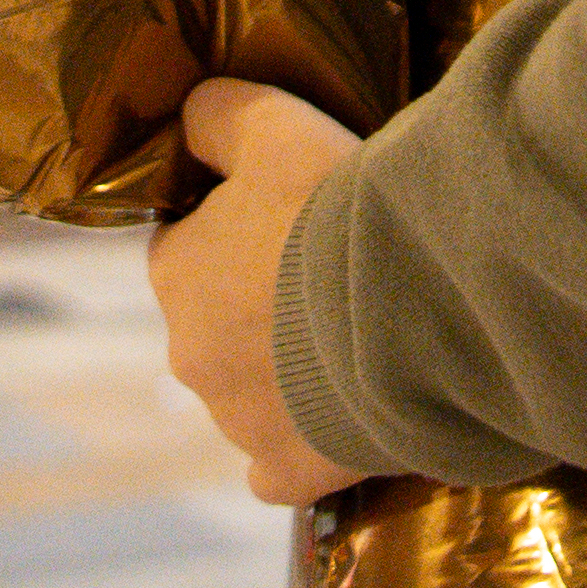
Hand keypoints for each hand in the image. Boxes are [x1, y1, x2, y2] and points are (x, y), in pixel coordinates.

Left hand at [150, 78, 368, 506]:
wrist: (411, 305)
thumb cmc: (336, 207)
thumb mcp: (276, 123)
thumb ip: (218, 114)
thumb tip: (191, 117)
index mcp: (176, 273)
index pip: (186, 247)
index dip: (239, 230)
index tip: (293, 221)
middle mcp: (189, 355)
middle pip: (218, 324)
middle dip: (263, 306)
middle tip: (335, 279)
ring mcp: (236, 422)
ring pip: (251, 394)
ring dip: (291, 372)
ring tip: (361, 337)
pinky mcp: (288, 472)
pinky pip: (279, 468)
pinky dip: (304, 448)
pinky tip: (342, 420)